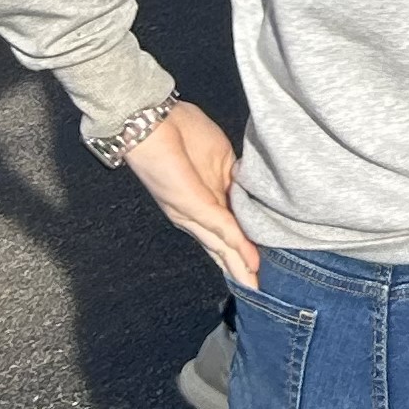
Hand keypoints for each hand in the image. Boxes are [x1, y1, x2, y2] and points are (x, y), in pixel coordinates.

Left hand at [126, 104, 258, 288]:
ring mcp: (189, 211)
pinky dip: (236, 245)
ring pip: (219, 246)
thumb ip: (233, 180)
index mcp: (200, 201)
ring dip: (239, 266)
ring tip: (255, 286)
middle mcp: (192, 214)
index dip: (242, 248)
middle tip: (259, 289)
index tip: (259, 264)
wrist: (148, 119)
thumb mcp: (219, 158)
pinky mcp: (190, 204)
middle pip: (220, 247)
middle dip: (240, 268)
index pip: (225, 231)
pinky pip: (219, 228)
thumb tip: (252, 194)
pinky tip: (250, 260)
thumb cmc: (180, 130)